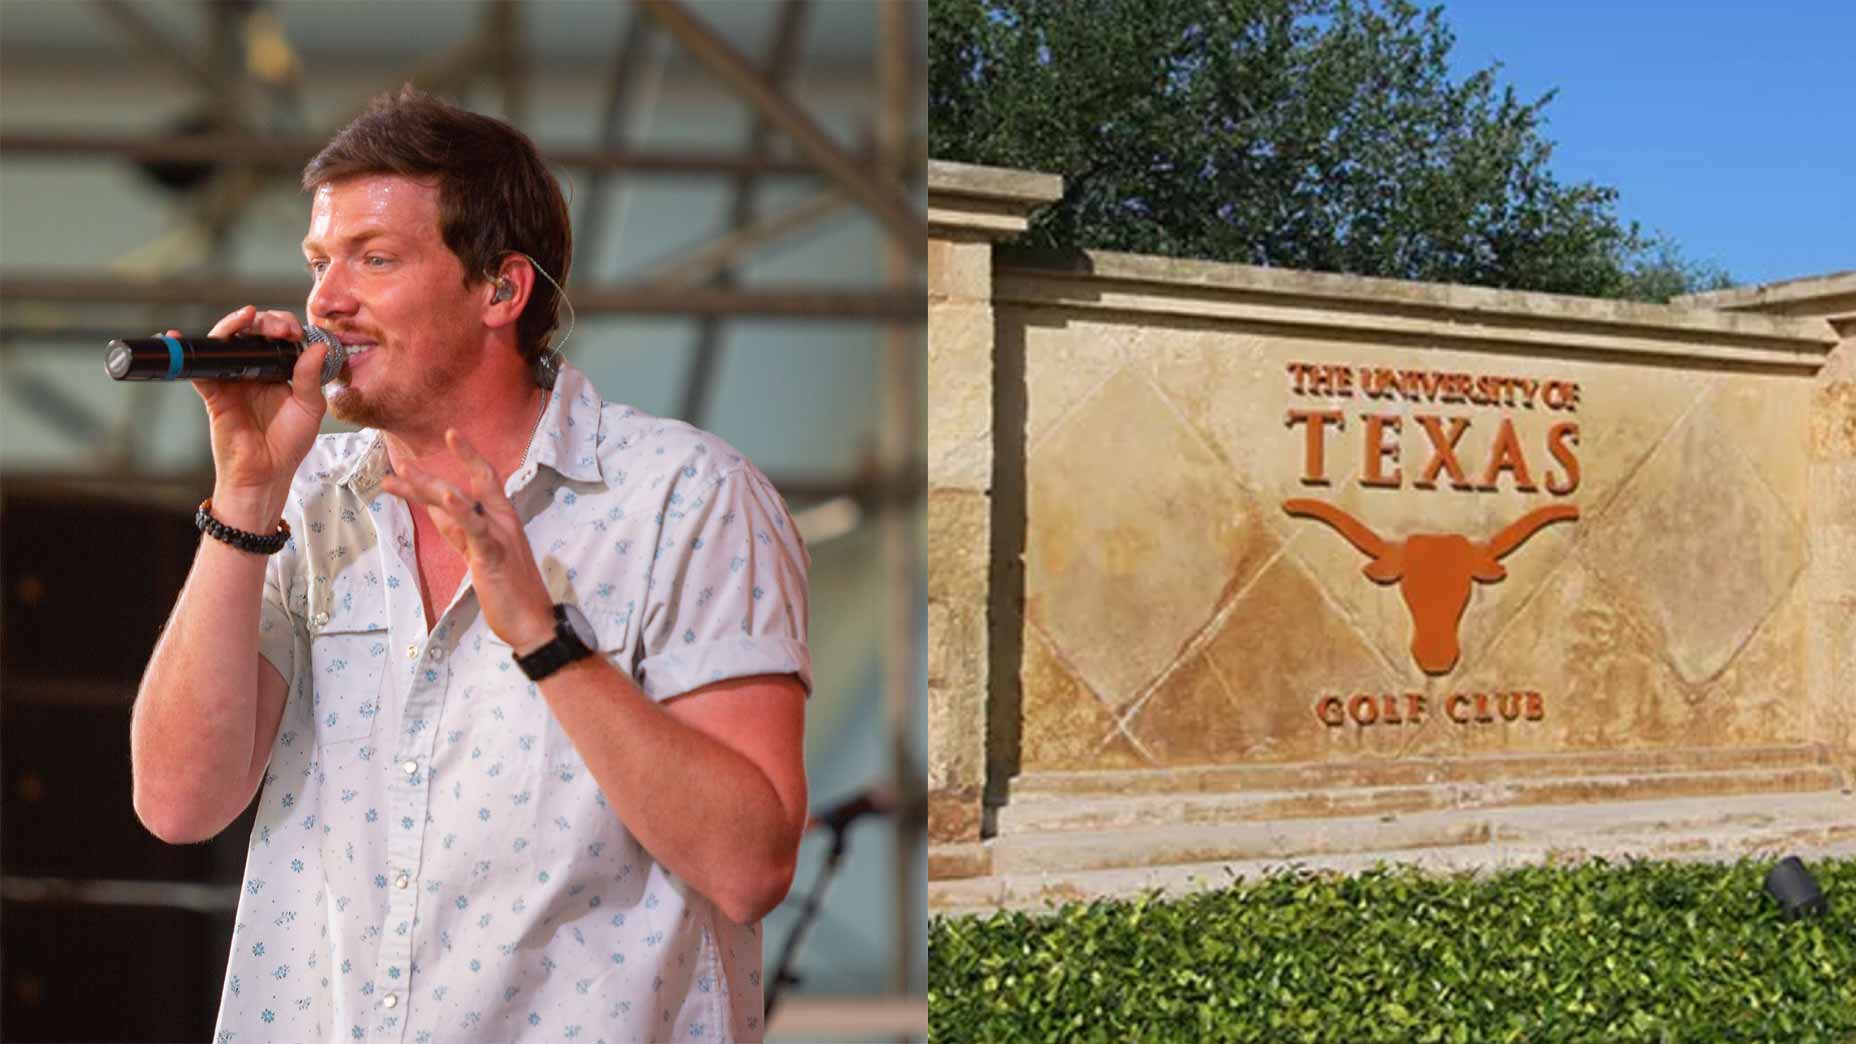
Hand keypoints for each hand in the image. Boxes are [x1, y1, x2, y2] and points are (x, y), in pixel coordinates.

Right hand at [187, 306, 329, 528]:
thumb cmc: (289, 443)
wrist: (267, 473)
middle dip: (265, 322)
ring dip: (234, 325)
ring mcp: (233, 380)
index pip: (279, 337)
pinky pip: (198, 370)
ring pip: (226, 344)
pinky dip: (190, 354)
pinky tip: (180, 337)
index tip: (294, 332)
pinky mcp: (214, 394)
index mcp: (280, 371)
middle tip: (277, 329)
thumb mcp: (309, 407)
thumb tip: (318, 346)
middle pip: (253, 333)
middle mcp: (255, 371)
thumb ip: (311, 377)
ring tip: (247, 318)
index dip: (285, 327)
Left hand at [379, 430, 555, 651]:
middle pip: (465, 487)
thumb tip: (437, 509)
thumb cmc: (510, 591)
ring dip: (430, 487)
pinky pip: (475, 530)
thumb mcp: (480, 555)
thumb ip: (461, 531)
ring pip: (462, 503)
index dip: (468, 456)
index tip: (451, 434)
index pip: (483, 480)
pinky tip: (446, 498)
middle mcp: (502, 521)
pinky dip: (461, 512)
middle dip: (430, 477)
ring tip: (404, 473)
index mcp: (502, 520)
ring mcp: (499, 536)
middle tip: (400, 464)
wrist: (534, 622)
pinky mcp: (493, 556)